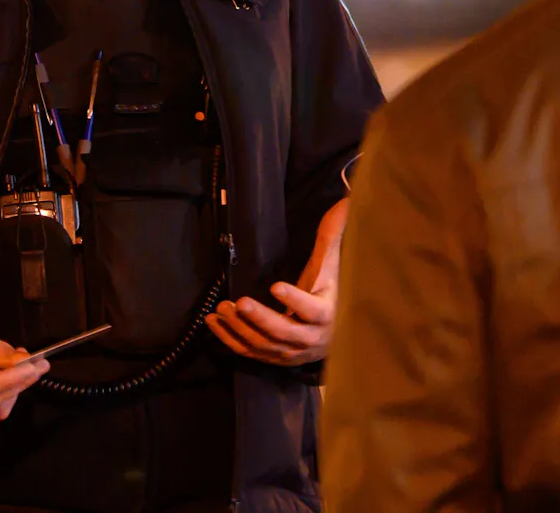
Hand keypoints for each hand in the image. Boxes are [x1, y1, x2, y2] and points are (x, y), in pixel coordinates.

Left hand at [207, 198, 347, 366]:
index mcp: (326, 314)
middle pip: (283, 332)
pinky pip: (248, 352)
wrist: (333, 334)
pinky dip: (229, 338)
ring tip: (222, 307)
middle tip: (239, 302)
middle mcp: (309, 338)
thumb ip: (332, 235)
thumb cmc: (329, 294)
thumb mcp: (331, 265)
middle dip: (260, 318)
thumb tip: (346, 201)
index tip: (276, 286)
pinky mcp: (273, 357)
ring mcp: (290, 352)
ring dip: (240, 327)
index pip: (312, 310)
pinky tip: (213, 321)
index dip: (295, 301)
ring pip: (262, 344)